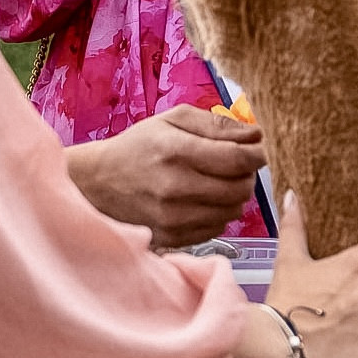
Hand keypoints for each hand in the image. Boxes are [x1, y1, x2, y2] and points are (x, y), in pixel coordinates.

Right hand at [68, 105, 267, 247]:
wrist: (100, 182)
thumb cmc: (140, 147)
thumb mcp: (173, 120)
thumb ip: (217, 124)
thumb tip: (256, 135)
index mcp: (176, 151)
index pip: (237, 158)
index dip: (257, 154)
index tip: (257, 151)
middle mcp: (175, 187)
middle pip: (240, 187)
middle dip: (248, 175)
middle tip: (238, 165)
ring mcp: (174, 217)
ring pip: (233, 210)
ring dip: (235, 195)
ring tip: (219, 182)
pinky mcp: (173, 237)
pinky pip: (217, 228)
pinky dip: (219, 213)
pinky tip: (204, 200)